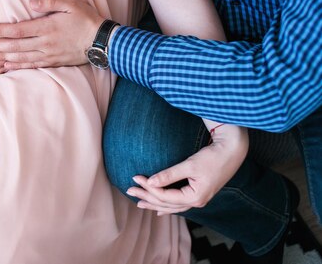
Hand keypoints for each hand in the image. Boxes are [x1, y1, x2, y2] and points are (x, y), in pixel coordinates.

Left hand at [0, 0, 104, 69]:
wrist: (102, 41)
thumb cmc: (86, 19)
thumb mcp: (71, 4)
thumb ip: (50, 2)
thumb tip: (31, 4)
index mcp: (47, 27)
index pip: (18, 29)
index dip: (0, 30)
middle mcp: (45, 43)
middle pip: (14, 45)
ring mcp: (48, 54)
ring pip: (20, 57)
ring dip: (1, 56)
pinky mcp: (53, 62)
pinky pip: (32, 65)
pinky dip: (17, 66)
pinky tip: (6, 65)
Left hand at [126, 123, 248, 214]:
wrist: (232, 151)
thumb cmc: (212, 157)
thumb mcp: (189, 165)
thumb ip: (169, 175)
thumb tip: (151, 182)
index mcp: (195, 197)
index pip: (165, 196)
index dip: (148, 188)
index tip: (134, 178)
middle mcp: (197, 202)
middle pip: (167, 203)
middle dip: (147, 197)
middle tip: (129, 191)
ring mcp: (199, 199)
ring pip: (172, 205)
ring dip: (155, 203)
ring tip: (139, 203)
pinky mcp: (199, 193)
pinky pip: (180, 203)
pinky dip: (168, 206)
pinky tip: (160, 210)